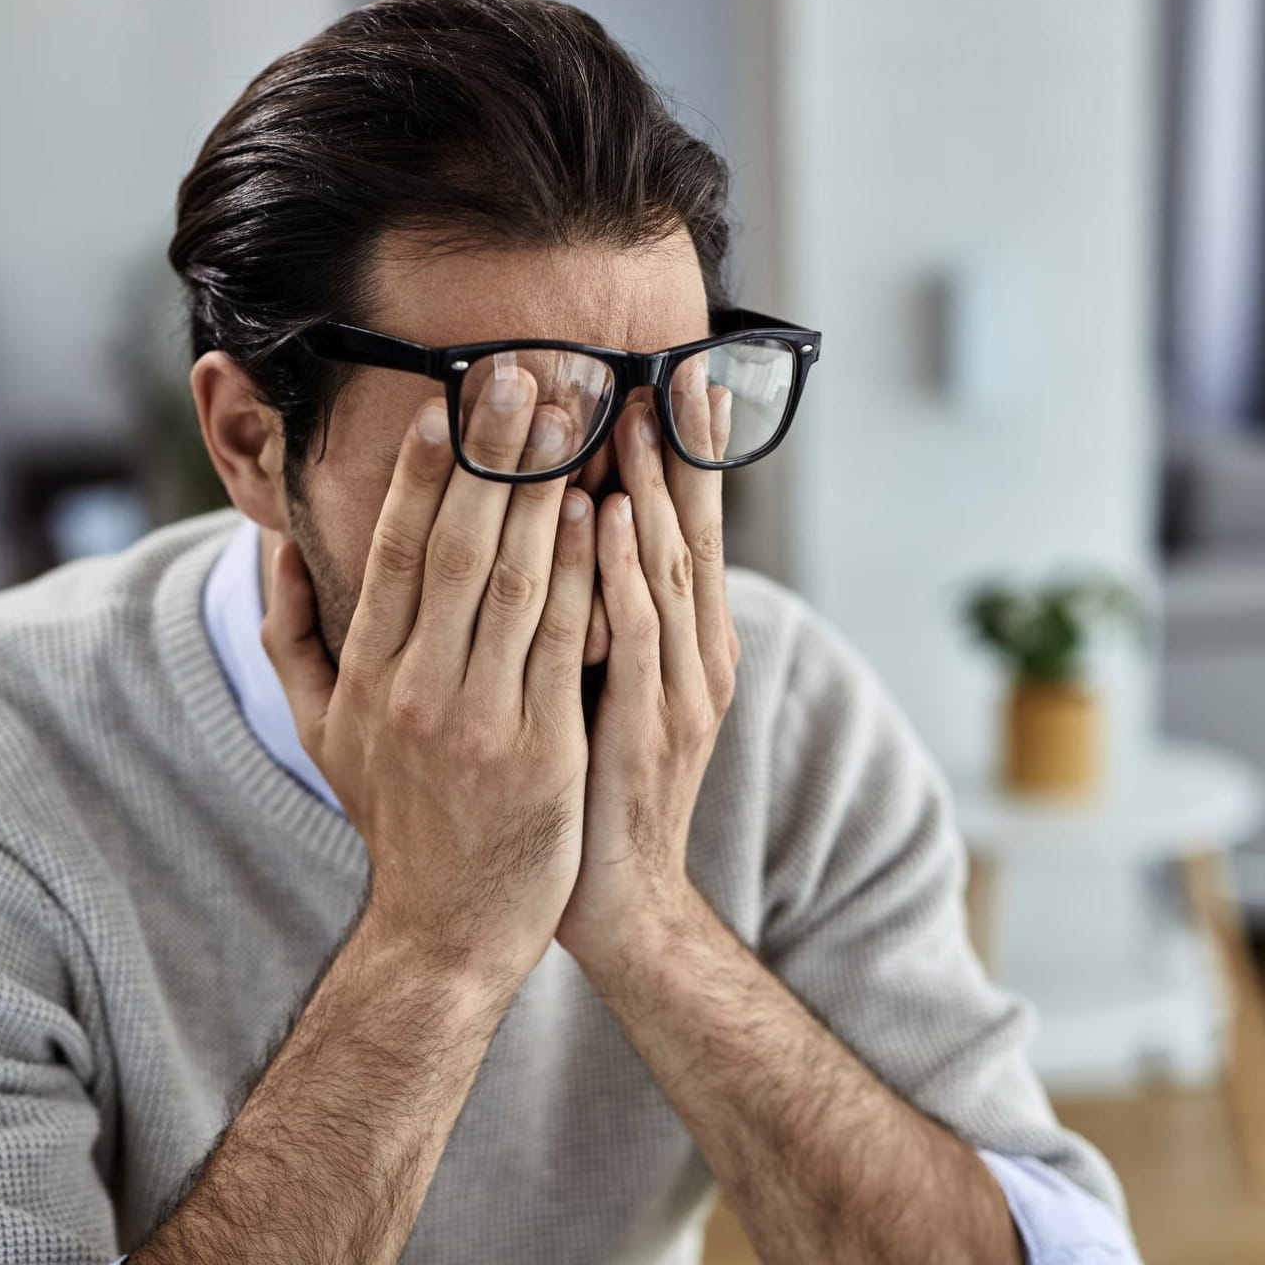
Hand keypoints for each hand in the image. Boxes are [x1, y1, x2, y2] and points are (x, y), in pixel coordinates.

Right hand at [263, 381, 597, 982]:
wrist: (447, 930)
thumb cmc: (394, 818)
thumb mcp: (320, 732)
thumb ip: (291, 636)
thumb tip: (274, 548)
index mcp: (365, 677)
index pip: (395, 554)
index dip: (420, 474)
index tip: (444, 403)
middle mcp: (414, 690)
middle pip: (457, 550)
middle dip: (492, 455)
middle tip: (523, 374)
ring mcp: (478, 721)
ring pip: (514, 583)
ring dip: (544, 492)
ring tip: (571, 418)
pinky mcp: (542, 750)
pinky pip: (565, 643)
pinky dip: (583, 573)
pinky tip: (601, 512)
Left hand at [558, 382, 739, 963]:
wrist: (616, 897)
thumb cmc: (593, 785)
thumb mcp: (603, 685)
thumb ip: (596, 612)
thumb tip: (566, 534)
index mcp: (687, 642)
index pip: (686, 529)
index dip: (684, 455)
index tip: (673, 377)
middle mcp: (698, 655)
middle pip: (692, 533)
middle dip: (680, 449)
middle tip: (667, 366)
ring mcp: (681, 691)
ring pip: (665, 570)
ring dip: (649, 488)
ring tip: (633, 411)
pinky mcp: (649, 727)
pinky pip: (635, 634)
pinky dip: (621, 571)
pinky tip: (603, 516)